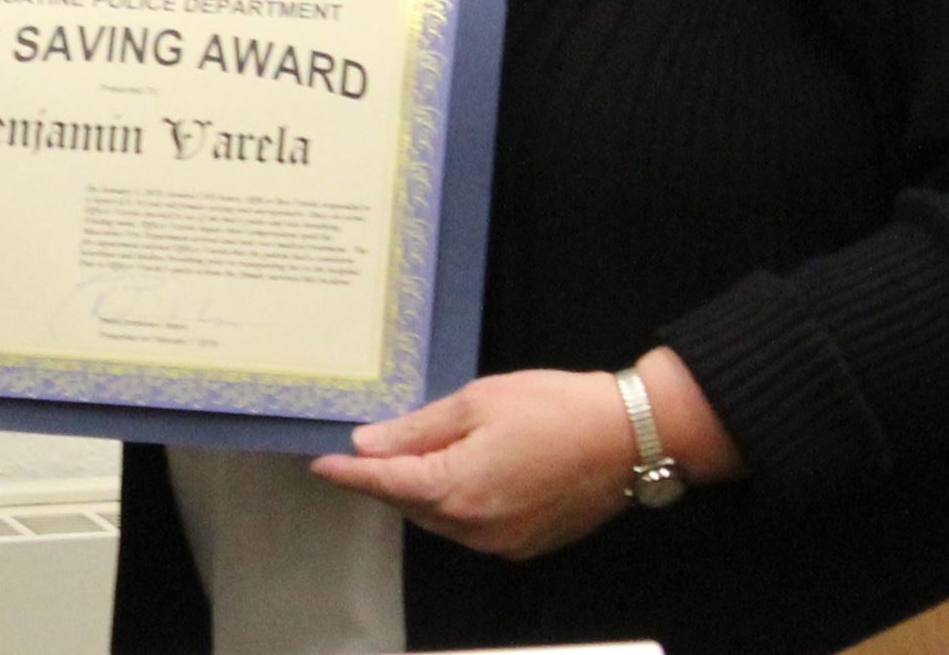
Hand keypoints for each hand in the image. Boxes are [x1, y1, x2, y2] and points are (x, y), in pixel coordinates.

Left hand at [310, 369, 634, 560]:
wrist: (629, 437)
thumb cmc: (554, 407)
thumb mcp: (478, 402)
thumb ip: (418, 429)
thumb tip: (367, 445)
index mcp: (458, 490)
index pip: (386, 485)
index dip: (350, 475)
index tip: (320, 465)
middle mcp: (475, 528)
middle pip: (410, 505)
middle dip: (388, 478)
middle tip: (371, 448)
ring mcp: (502, 543)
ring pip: (440, 519)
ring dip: (422, 491)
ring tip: (417, 454)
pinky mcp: (525, 546)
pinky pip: (471, 528)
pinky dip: (456, 504)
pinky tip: (462, 472)